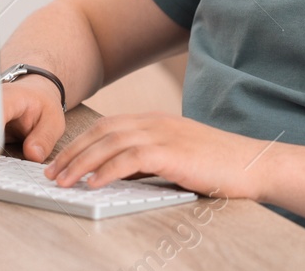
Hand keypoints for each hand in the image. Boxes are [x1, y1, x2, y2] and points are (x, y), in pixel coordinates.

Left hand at [43, 113, 270, 199]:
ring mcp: (163, 134)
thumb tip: (120, 175)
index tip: (63, 160)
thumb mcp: (179, 156)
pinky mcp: (171, 152)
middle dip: (72, 153)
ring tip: (62, 182)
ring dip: (81, 163)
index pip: (108, 126)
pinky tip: (92, 183)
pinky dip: (106, 170)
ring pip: (109, 144)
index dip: (82, 142)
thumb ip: (151, 159)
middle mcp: (156, 122)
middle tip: (51, 172)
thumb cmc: (220, 165)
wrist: (254, 164)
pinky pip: (129, 159)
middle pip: (102, 133)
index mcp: (156, 120)